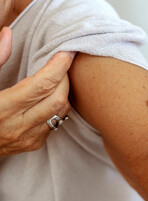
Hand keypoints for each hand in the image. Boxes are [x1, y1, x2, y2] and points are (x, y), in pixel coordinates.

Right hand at [0, 27, 74, 155]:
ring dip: (63, 92)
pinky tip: (47, 97)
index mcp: (2, 109)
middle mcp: (18, 126)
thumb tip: (8, 34)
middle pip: (57, 98)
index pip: (41, 85)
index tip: (66, 53)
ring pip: (60, 111)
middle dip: (64, 78)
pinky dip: (56, 106)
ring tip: (56, 77)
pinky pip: (55, 122)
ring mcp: (28, 138)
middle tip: (62, 63)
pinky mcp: (34, 144)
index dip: (58, 67)